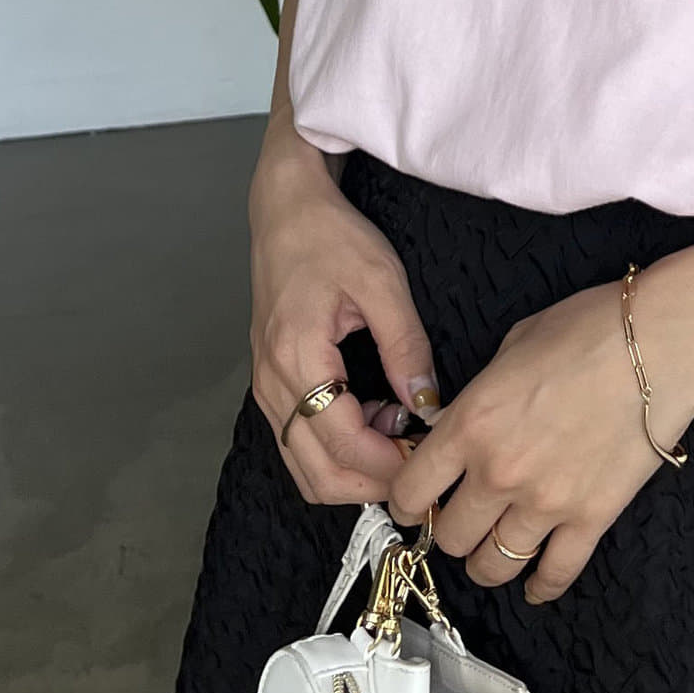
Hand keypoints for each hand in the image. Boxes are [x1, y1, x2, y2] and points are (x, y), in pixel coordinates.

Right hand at [249, 159, 440, 504]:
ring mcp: (264, 386)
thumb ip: (406, 348)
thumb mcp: (383, 282)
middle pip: (316, 473)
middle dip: (371, 483)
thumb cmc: (332, 236)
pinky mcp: (270, 382)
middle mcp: (270, 383)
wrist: (285, 208)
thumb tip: (428, 405)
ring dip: (353, 468)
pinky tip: (376, 417)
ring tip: (402, 439)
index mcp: (297, 357)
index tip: (429, 464)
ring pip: (303, 464)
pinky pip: (298, 438)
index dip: (387, 465)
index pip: (341, 443)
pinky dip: (336, 447)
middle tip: (420, 468)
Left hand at [386, 271, 693, 604]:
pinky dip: (541, 586)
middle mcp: (499, 471)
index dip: (407, 501)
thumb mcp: (513, 344)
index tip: (416, 501)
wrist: (660, 344)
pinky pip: (555, 574)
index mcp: (471, 423)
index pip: (411, 490)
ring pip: (492, 566)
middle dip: (450, 529)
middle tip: (462, 517)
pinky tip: (535, 585)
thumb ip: (481, 394)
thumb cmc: (591, 329)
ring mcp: (545, 502)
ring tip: (494, 549)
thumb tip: (466, 419)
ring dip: (487, 561)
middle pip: (449, 537)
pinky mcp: (590, 519)